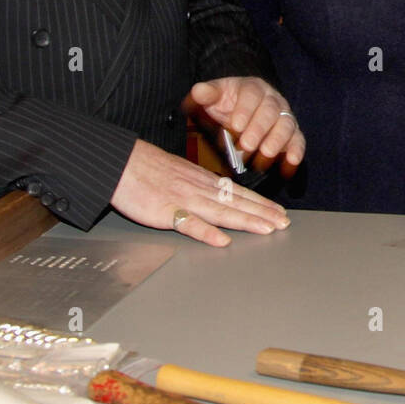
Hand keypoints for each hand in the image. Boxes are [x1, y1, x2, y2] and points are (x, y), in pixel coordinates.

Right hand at [110, 140, 290, 245]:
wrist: (120, 163)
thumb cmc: (148, 168)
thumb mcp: (182, 173)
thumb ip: (201, 186)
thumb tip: (221, 195)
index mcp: (203, 181)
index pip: (239, 193)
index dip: (261, 204)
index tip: (279, 213)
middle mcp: (199, 189)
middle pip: (237, 203)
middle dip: (263, 214)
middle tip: (284, 223)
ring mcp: (184, 200)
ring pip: (221, 212)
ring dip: (246, 221)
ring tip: (267, 229)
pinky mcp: (165, 212)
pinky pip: (189, 224)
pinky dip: (207, 232)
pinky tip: (222, 241)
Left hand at [184, 77, 304, 177]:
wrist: (237, 112)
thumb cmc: (224, 105)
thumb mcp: (212, 97)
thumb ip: (205, 94)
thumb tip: (199, 91)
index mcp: (252, 88)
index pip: (252, 95)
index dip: (245, 110)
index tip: (235, 125)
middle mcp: (272, 100)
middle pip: (270, 111)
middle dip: (259, 128)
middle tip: (246, 145)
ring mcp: (284, 116)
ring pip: (286, 124)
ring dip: (277, 140)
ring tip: (266, 153)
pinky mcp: (292, 133)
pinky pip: (298, 140)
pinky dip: (296, 150)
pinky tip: (291, 161)